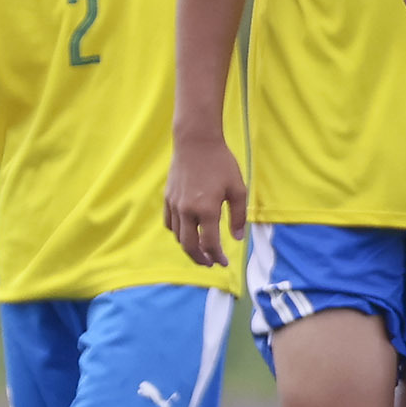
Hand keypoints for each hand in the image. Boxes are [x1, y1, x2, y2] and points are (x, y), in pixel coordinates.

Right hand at [163, 134, 247, 266]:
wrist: (196, 142)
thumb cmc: (221, 164)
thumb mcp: (238, 189)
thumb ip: (238, 216)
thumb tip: (236, 238)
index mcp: (206, 210)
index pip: (210, 244)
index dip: (217, 257)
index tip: (224, 262)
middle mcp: (187, 210)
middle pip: (189, 246)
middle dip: (200, 259)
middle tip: (210, 263)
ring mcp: (174, 204)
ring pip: (177, 236)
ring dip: (188, 248)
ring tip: (200, 251)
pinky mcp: (167, 198)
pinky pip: (169, 223)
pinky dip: (178, 233)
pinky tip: (187, 233)